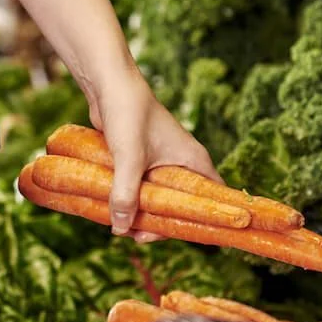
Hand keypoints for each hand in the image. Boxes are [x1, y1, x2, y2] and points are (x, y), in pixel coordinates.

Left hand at [89, 72, 220, 241]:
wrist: (109, 85)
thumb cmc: (128, 115)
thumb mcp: (128, 158)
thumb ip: (125, 193)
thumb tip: (120, 228)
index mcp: (194, 161)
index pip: (212, 200)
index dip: (202, 221)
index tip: (179, 236)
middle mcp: (183, 163)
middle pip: (181, 204)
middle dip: (159, 223)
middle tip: (135, 235)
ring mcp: (161, 161)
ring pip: (157, 197)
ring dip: (140, 213)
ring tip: (118, 226)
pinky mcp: (141, 159)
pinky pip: (139, 187)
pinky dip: (128, 199)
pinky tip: (110, 210)